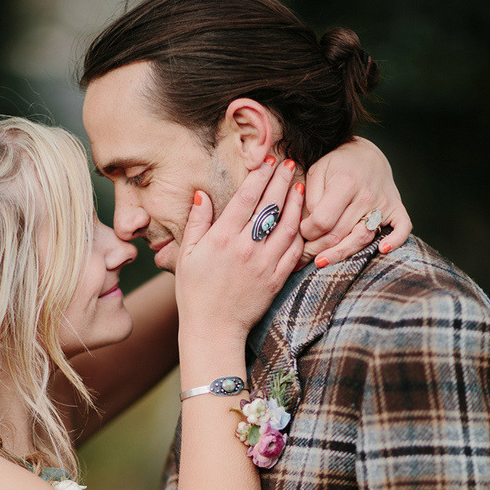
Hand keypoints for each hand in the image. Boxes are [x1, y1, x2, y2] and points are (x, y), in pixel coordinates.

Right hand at [175, 157, 304, 340]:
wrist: (213, 329)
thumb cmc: (195, 293)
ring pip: (287, 225)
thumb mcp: (186, 256)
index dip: (260, 175)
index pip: (246, 198)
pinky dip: (300, 232)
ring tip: (299, 185)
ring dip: (295, 202)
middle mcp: (246, 248)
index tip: (268, 160)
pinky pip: (293, 251)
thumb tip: (201, 195)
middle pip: (270, 206)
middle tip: (289, 162)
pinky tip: (302, 219)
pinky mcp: (276, 279)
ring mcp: (264, 264)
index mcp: (222, 239)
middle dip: (281, 180)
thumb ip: (196, 223)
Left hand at [299, 137, 411, 266]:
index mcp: (345, 183)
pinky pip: (402, 229)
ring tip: (320, 262)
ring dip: (339, 255)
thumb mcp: (315, 172)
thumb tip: (309, 226)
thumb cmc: (336, 166)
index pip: (322, 221)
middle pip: (338, 235)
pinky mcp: (397, 209)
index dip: (306, 231)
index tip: (301, 230)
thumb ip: (309, 199)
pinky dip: (395, 241)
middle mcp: (366, 195)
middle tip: (303, 254)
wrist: (366, 155)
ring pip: (361, 239)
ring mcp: (383, 204)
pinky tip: (381, 250)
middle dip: (316, 248)